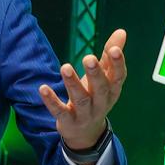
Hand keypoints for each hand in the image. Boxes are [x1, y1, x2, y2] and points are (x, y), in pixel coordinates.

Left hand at [39, 28, 126, 150]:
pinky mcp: (68, 121)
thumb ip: (109, 56)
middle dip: (95, 74)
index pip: (118, 77)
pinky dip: (52, 101)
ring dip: (73, 84)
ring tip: (65, 67)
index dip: (117, 64)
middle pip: (101, 89)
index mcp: (112, 91)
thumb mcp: (104, 78)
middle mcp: (101, 103)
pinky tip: (43, 88)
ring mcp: (85, 114)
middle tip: (89, 58)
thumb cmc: (95, 97)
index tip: (113, 49)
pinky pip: (60, 111)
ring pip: (80, 99)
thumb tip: (122, 31)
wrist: (86, 133)